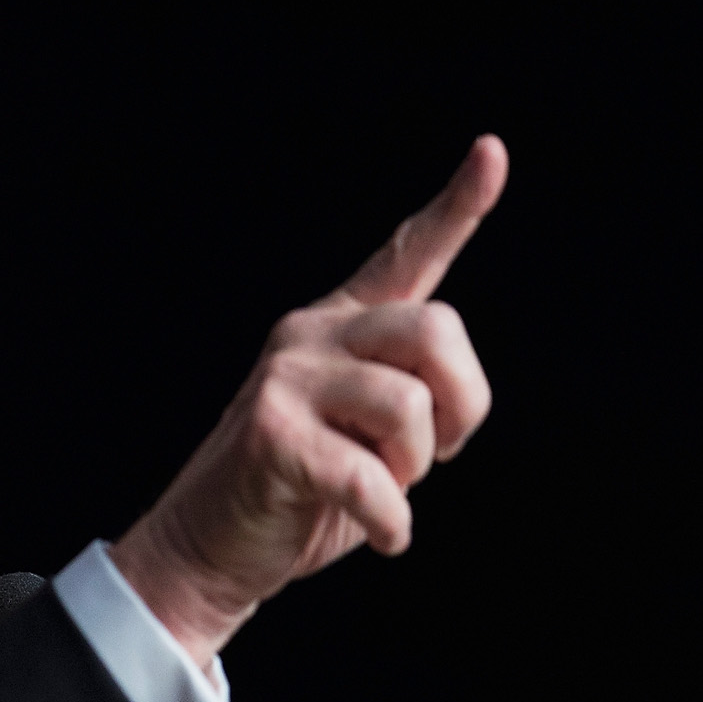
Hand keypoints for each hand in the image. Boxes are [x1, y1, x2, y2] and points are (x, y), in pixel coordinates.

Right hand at [111, 136, 505, 668]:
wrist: (210, 550)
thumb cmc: (303, 496)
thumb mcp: (370, 438)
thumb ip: (410, 396)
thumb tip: (451, 400)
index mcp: (341, 326)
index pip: (407, 255)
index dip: (458, 205)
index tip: (492, 151)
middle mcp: (311, 334)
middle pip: (437, 331)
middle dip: (464, 407)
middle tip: (434, 457)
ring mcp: (285, 379)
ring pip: (410, 405)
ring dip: (416, 469)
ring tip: (385, 493)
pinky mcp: (271, 434)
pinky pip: (371, 476)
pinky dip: (392, 521)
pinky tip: (384, 534)